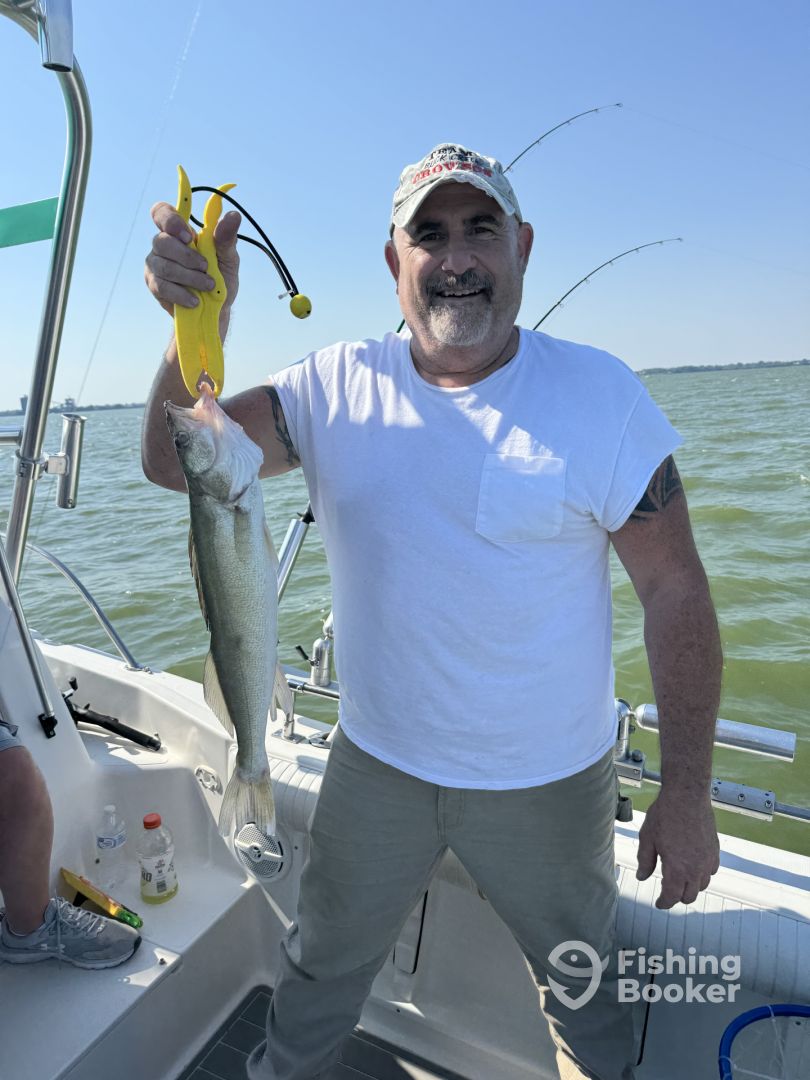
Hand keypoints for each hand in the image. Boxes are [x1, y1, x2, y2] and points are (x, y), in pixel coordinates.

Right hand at [144, 202, 240, 316]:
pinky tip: (194, 300)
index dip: (170, 220)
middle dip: (186, 256)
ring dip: (189, 277)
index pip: (162, 212)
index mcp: (180, 232)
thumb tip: (234, 215)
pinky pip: (162, 286)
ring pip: (164, 266)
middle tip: (206, 267)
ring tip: (208, 286)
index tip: (188, 237)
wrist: (217, 311)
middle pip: (162, 241)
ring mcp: (156, 264)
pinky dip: (181, 294)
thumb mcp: (228, 259)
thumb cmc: (221, 279)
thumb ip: (226, 238)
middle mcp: (163, 244)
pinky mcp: (154, 285)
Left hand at [636, 791, 719, 908]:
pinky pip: (711, 871)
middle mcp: (695, 869)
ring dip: (691, 887)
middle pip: (689, 896)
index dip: (664, 903)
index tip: (659, 903)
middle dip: (677, 897)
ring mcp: (707, 860)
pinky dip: (703, 874)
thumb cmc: (665, 814)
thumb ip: (645, 861)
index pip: (671, 897)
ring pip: (702, 885)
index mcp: (676, 869)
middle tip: (667, 891)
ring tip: (680, 879)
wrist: (687, 796)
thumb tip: (642, 877)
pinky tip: (694, 867)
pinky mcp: (715, 850)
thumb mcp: (648, 838)